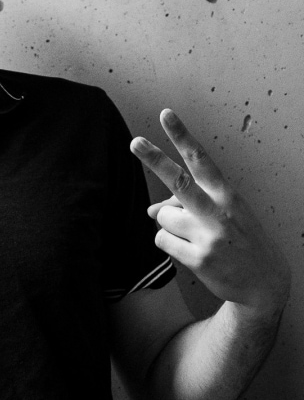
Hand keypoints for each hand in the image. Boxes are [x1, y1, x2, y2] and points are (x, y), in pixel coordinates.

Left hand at [131, 110, 290, 316]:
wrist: (264, 283)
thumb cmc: (241, 241)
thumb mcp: (223, 216)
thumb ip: (189, 206)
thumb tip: (150, 209)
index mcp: (227, 195)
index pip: (201, 160)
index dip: (183, 136)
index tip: (167, 116)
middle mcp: (218, 212)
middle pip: (179, 182)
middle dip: (154, 160)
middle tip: (134, 142)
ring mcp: (208, 236)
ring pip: (163, 217)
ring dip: (170, 225)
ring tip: (195, 237)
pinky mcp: (198, 259)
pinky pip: (162, 241)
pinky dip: (169, 244)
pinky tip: (191, 252)